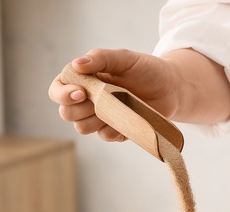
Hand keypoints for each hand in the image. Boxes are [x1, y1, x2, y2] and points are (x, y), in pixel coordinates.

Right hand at [48, 48, 179, 141]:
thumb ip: (101, 58)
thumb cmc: (146, 69)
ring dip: (96, 119)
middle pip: (67, 113)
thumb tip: (76, 64)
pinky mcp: (115, 130)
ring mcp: (101, 117)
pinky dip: (115, 129)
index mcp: (84, 79)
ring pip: (82, 128)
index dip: (63, 94)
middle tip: (101, 99)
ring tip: (118, 106)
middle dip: (78, 109)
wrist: (172, 88)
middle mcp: (88, 100)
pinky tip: (128, 118)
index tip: (81, 92)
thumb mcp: (124, 58)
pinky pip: (105, 136)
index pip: (58, 90)